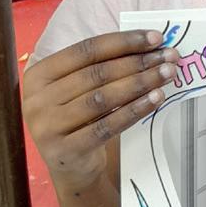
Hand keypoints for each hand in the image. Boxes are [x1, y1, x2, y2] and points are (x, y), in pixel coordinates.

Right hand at [22, 30, 178, 192]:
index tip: (155, 38)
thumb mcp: (78, 90)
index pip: (86, 50)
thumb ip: (102, 66)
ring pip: (103, 98)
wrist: (71, 168)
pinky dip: (135, 110)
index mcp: (39, 75)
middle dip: (138, 62)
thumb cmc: (79, 119)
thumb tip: (148, 44)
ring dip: (140, 83)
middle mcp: (37, 100)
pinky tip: (156, 99)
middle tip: (169, 57)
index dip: (123, 42)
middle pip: (97, 73)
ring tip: (167, 74)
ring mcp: (48, 127)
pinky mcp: (66, 151)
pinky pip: (108, 126)